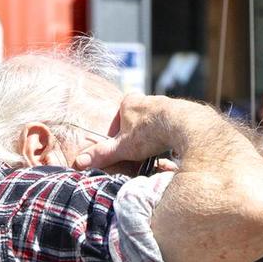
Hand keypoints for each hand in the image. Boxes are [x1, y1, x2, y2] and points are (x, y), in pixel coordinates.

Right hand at [74, 94, 195, 170]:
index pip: (119, 118)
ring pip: (156, 122)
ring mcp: (165, 104)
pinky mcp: (182, 112)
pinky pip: (173, 125)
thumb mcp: (122, 147)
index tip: (123, 148)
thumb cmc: (149, 133)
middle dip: (138, 135)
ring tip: (157, 150)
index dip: (119, 135)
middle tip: (141, 150)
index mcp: (129, 102)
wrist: (183, 125)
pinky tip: (172, 146)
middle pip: (138, 120)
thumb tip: (79, 162)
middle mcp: (147, 99)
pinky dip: (170, 135)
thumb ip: (103, 154)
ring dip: (155, 135)